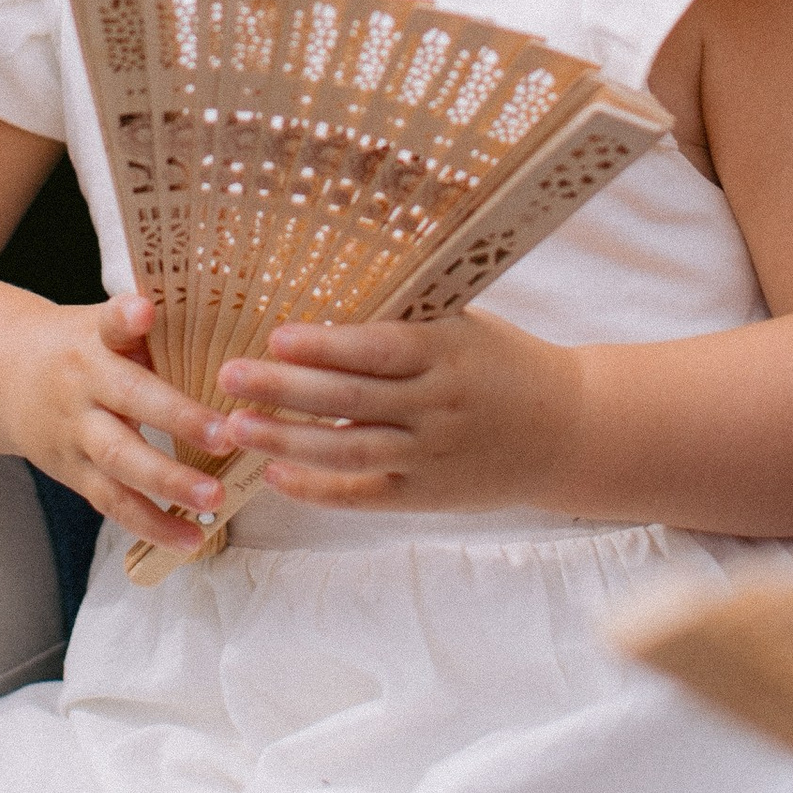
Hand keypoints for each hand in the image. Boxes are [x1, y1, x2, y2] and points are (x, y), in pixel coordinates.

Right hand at [0, 291, 233, 556]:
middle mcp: (81, 386)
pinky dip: (151, 524)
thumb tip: (217, 320)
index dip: (125, 319)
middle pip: (127, 402)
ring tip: (214, 501)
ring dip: (168, 486)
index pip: (108, 324)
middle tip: (226, 438)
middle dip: (178, 421)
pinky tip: (190, 540)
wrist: (7, 378)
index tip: (143, 313)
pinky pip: (113, 502)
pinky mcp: (73, 473)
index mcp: (94, 342)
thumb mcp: (102, 325)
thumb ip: (147, 328)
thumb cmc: (81, 347)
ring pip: (119, 464)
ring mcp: (75, 434)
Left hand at [216, 305, 574, 512]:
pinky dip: (315, 487)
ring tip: (234, 428)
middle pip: (350, 401)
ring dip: (286, 440)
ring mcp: (431, 456)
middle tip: (227, 377)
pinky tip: (273, 472)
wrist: (565, 431)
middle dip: (284, 389)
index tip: (275, 335)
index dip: (325, 345)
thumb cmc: (502, 364)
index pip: (378, 350)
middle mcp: (437, 407)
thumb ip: (403, 320)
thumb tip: (322, 296)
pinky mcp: (426, 495)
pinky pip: (362, 496)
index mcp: (447, 354)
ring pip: (348, 451)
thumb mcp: (463, 327)